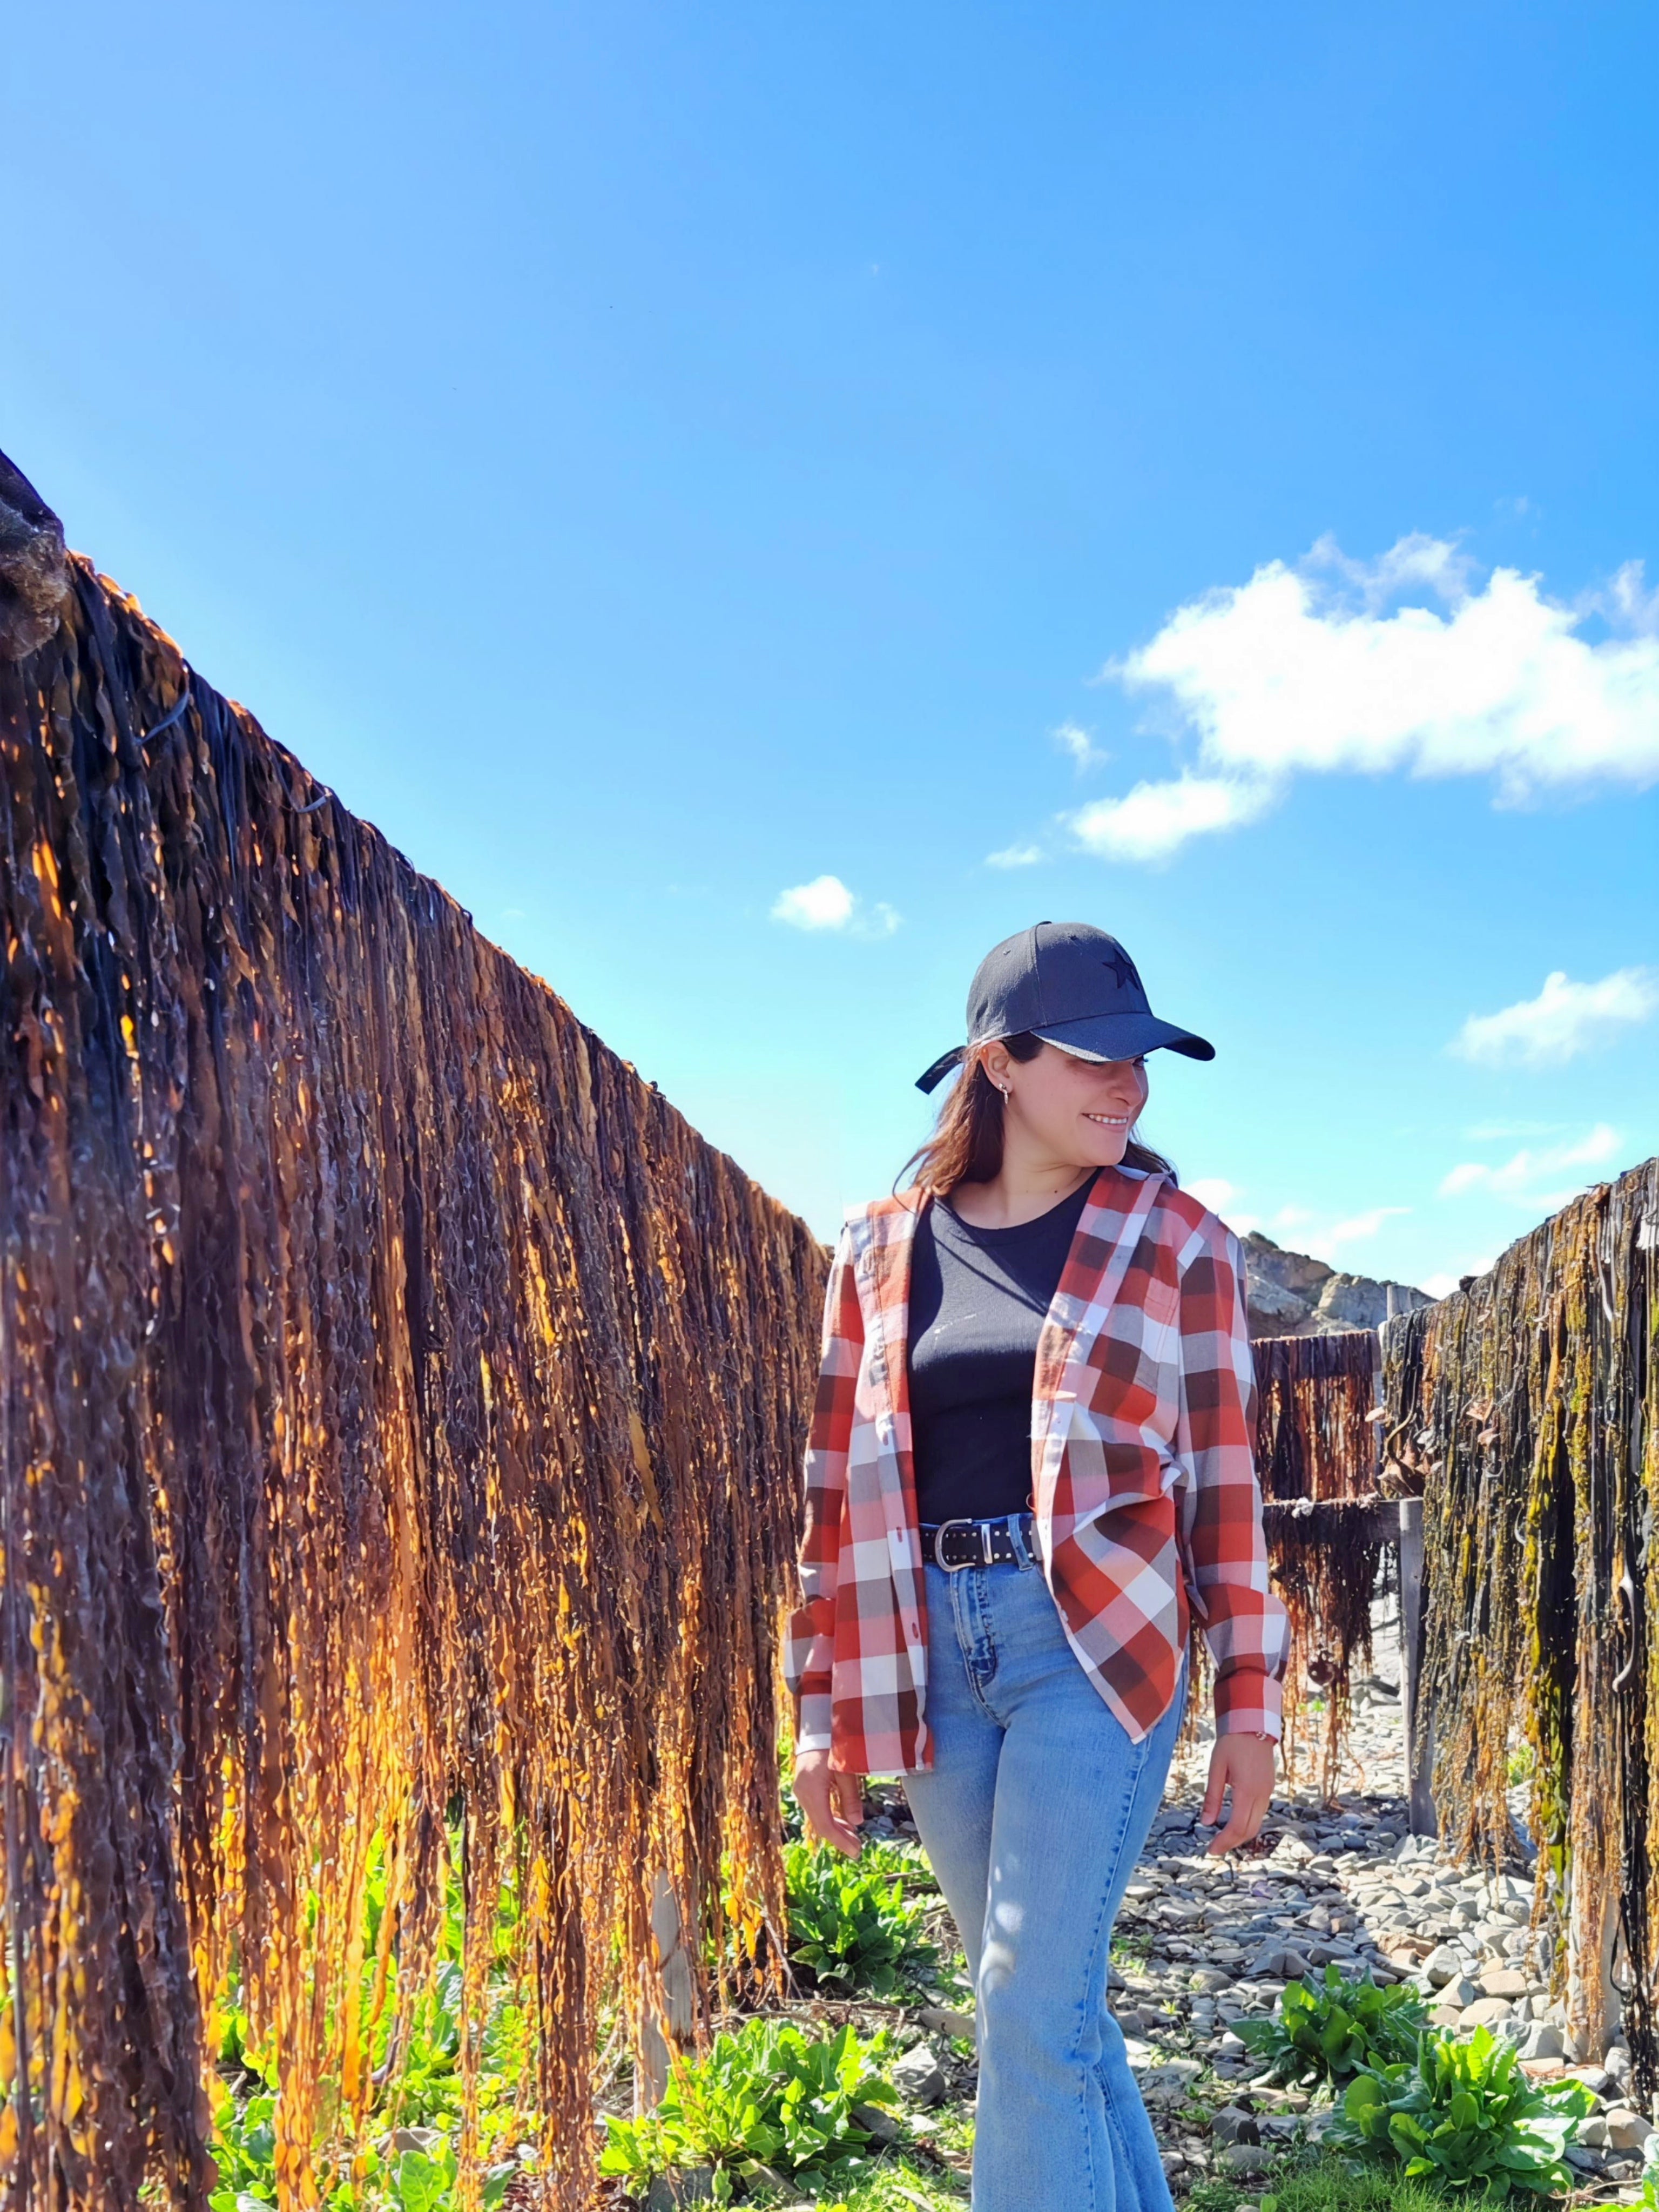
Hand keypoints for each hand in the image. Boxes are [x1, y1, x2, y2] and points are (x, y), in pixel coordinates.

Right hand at [794, 1751, 865, 1856]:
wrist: (816, 1727)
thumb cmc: (833, 1745)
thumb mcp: (846, 1771)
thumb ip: (851, 1797)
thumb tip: (857, 1823)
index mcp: (812, 1791)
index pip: (826, 1826)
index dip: (841, 1841)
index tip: (856, 1852)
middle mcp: (803, 1793)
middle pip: (821, 1824)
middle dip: (840, 1838)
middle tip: (858, 1848)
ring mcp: (801, 1790)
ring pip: (818, 1817)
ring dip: (836, 1828)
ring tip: (854, 1837)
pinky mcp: (804, 1786)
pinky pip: (817, 1808)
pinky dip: (830, 1817)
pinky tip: (843, 1821)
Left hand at [1201, 1733, 1276, 1854]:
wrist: (1254, 1724)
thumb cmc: (1232, 1743)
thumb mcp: (1216, 1767)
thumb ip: (1212, 1797)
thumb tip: (1206, 1823)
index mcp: (1247, 1790)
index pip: (1237, 1827)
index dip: (1224, 1842)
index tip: (1211, 1850)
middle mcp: (1261, 1795)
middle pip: (1250, 1830)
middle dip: (1232, 1843)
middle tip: (1215, 1848)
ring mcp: (1268, 1792)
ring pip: (1257, 1823)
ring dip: (1241, 1835)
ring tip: (1223, 1839)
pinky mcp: (1269, 1788)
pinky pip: (1260, 1813)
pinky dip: (1248, 1823)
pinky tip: (1235, 1822)